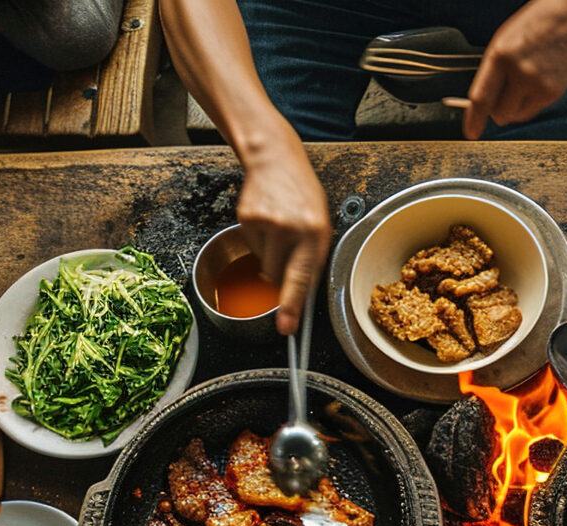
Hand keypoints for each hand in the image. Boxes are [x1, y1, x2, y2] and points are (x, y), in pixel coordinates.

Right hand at [234, 135, 331, 336]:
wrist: (275, 158)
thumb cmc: (302, 193)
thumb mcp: (320, 223)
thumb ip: (312, 256)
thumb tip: (300, 294)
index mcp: (315, 231)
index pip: (302, 277)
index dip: (292, 305)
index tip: (286, 327)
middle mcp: (290, 228)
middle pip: (277, 276)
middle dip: (281, 275)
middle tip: (287, 252)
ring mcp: (265, 223)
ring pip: (263, 264)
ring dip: (270, 256)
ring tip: (279, 229)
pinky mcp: (245, 219)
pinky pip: (252, 247)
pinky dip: (258, 240)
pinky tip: (267, 220)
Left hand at [462, 0, 566, 139]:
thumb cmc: (535, 27)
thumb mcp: (505, 42)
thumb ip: (493, 71)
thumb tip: (486, 104)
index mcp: (501, 55)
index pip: (482, 97)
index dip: (474, 118)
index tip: (471, 133)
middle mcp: (520, 72)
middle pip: (500, 114)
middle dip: (497, 110)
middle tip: (502, 96)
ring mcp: (539, 84)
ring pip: (517, 116)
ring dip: (513, 108)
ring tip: (521, 85)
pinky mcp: (554, 92)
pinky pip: (533, 111)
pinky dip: (529, 103)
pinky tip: (535, 83)